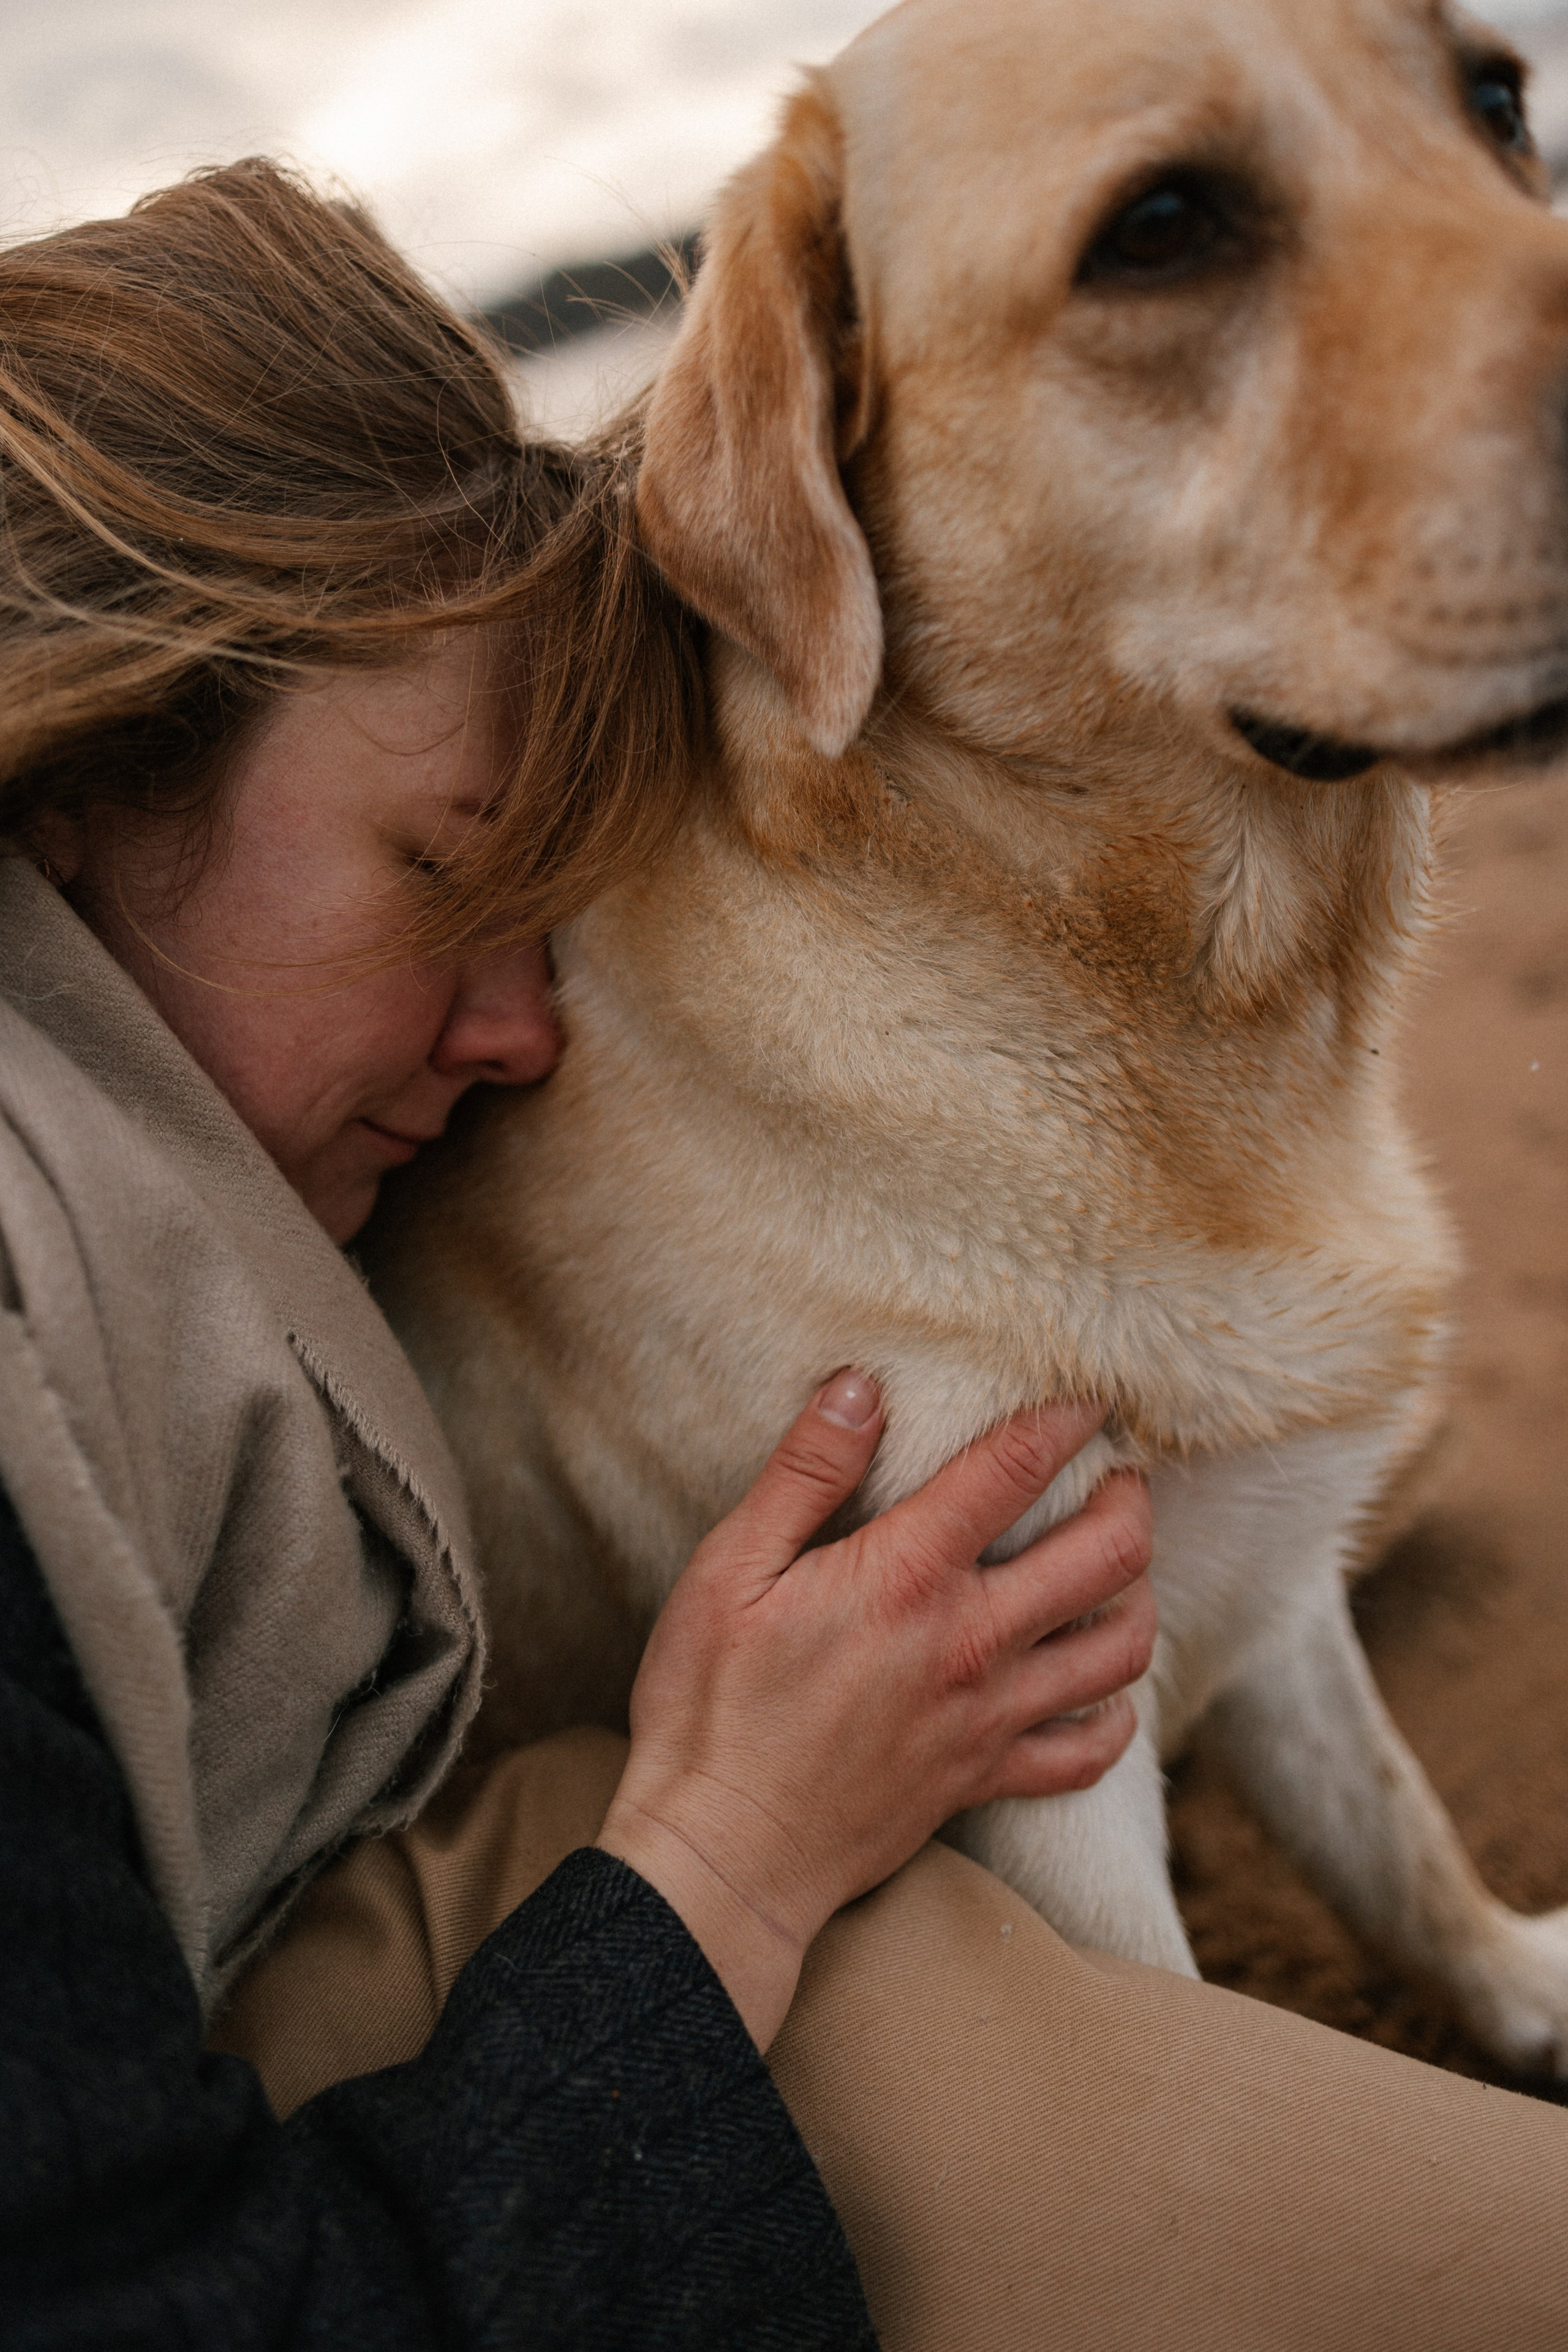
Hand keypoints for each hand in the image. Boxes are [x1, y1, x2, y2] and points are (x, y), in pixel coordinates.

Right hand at [596, 1371, 1155, 2047]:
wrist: (723, 1854)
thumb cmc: (711, 1706)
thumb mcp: (730, 1569)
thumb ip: (805, 1473)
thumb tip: (860, 1387)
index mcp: (908, 1576)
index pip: (1014, 1468)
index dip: (1063, 1417)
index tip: (1088, 1392)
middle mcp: (970, 1641)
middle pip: (1106, 1554)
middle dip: (1130, 1499)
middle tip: (1122, 1474)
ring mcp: (988, 1716)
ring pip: (1119, 1650)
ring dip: (1137, 1596)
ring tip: (1120, 1567)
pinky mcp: (984, 1779)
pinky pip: (1088, 1753)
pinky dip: (1113, 1717)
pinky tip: (1100, 1689)